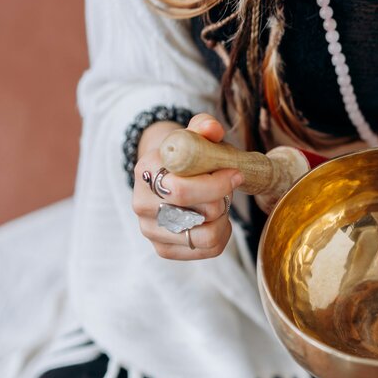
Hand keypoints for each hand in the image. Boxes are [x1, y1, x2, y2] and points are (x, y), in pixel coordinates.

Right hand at [132, 114, 242, 259]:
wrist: (167, 174)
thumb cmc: (186, 154)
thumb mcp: (194, 135)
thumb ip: (204, 127)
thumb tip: (212, 128)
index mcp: (146, 171)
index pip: (182, 189)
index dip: (217, 184)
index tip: (236, 174)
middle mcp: (142, 204)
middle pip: (200, 214)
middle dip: (223, 200)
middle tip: (227, 189)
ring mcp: (150, 230)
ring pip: (206, 236)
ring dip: (224, 219)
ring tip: (221, 204)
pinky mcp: (163, 249)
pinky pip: (207, 250)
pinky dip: (222, 235)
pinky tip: (217, 220)